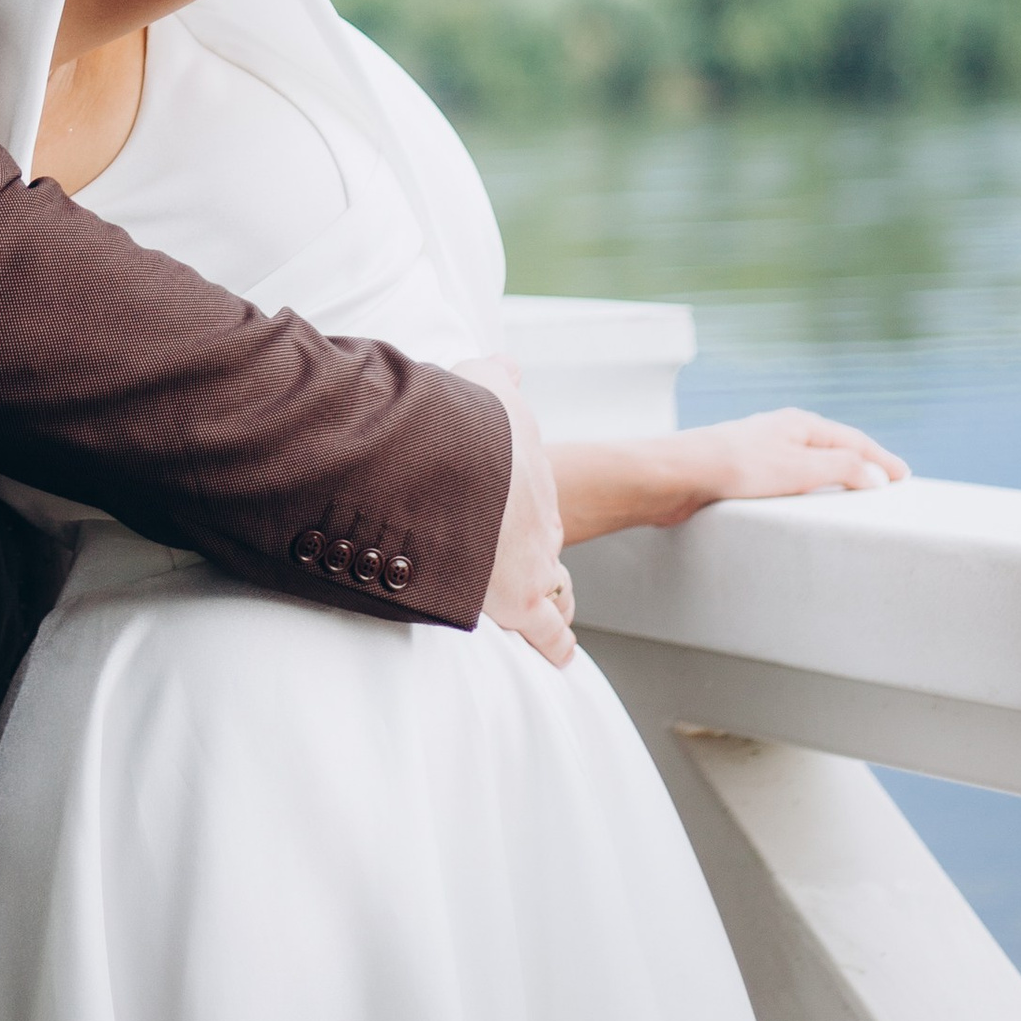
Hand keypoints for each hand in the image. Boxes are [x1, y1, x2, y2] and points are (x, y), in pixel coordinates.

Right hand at [456, 354, 575, 667]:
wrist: (459, 460)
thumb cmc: (467, 421)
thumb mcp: (485, 383)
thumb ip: (497, 375)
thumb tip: (509, 364)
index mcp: (527, 478)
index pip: (531, 505)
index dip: (519, 515)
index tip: (507, 521)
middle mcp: (540, 521)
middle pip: (543, 546)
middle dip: (531, 556)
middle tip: (514, 566)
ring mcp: (535, 563)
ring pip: (556, 589)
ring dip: (550, 601)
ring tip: (547, 617)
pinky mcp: (522, 602)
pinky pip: (548, 632)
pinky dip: (555, 644)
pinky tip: (561, 656)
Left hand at [552, 407, 908, 544]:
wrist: (677, 476)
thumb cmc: (735, 467)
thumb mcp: (799, 468)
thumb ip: (841, 470)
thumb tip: (876, 476)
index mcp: (799, 424)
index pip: (852, 441)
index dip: (880, 460)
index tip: (903, 477)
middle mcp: (780, 432)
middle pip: (831, 448)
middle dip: (859, 464)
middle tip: (885, 485)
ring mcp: (761, 451)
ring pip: (808, 464)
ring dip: (832, 477)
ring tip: (852, 498)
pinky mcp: (742, 474)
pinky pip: (787, 479)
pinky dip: (807, 489)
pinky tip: (804, 506)